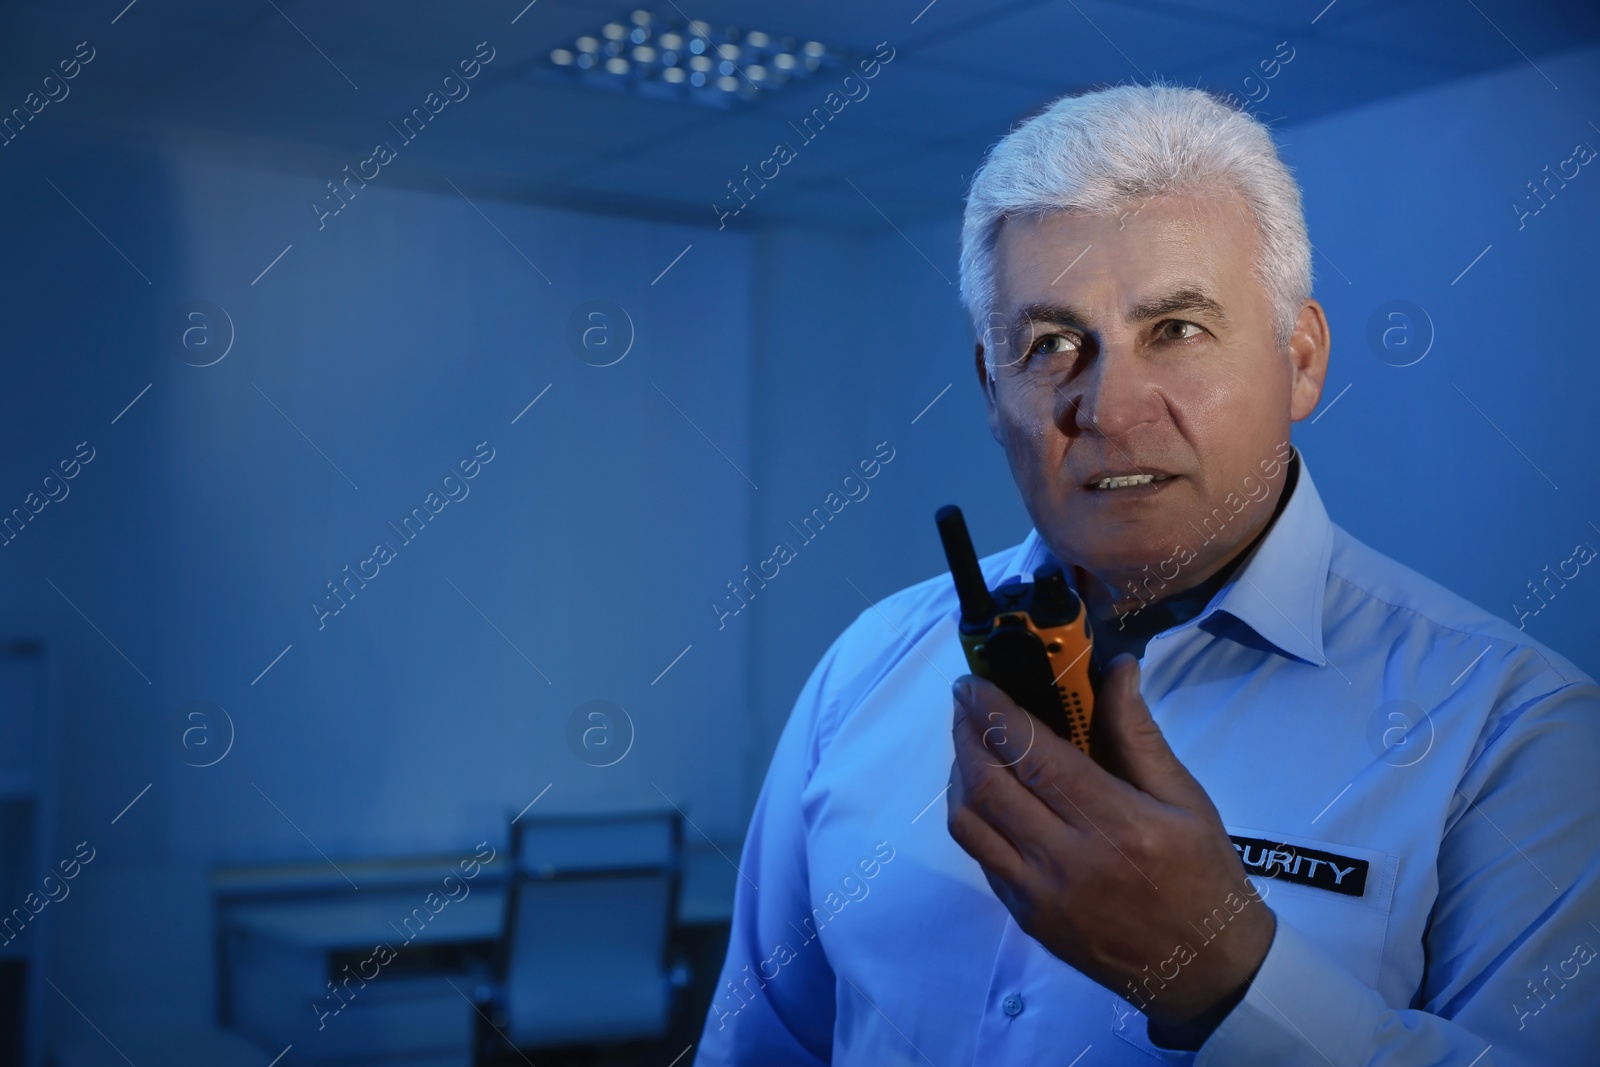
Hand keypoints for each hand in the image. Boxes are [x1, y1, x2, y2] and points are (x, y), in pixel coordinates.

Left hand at [946, 654, 1274, 1030]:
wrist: (1206, 972)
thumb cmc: (1204, 878)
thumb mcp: (1185, 798)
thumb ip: (1137, 733)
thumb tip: (1115, 670)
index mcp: (1116, 824)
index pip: (1033, 755)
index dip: (993, 711)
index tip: (973, 682)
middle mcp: (1068, 862)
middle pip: (987, 784)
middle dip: (966, 733)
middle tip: (966, 702)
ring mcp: (1040, 896)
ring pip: (969, 822)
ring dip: (959, 774)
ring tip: (972, 742)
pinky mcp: (1026, 918)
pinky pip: (981, 857)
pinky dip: (974, 815)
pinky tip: (988, 793)